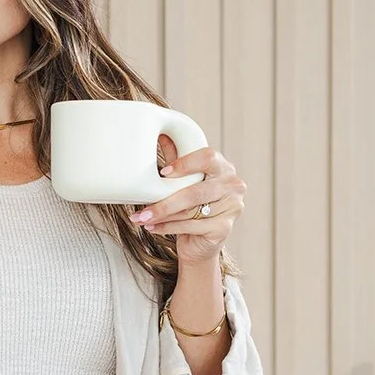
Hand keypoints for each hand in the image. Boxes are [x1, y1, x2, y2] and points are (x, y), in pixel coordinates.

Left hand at [129, 137, 246, 266]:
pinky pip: (191, 226)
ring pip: (190, 211)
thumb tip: (161, 134)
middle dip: (165, 203)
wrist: (201, 240)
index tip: (163, 173)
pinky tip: (153, 227)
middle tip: (142, 210)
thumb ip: (176, 158)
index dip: (185, 163)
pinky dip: (168, 227)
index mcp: (223, 167)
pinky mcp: (225, 228)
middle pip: (195, 191)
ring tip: (142, 218)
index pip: (208, 157)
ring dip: (162, 216)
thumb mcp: (183, 180)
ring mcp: (232, 207)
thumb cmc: (191, 206)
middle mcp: (233, 185)